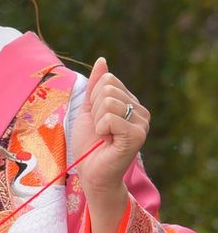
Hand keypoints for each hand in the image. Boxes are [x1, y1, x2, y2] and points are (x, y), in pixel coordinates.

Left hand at [71, 57, 148, 199]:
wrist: (91, 172)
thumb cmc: (89, 144)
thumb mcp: (89, 110)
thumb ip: (95, 86)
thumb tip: (102, 60)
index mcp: (131, 103)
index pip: (108, 80)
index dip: (94, 98)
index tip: (97, 118)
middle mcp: (141, 111)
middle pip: (108, 89)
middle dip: (95, 110)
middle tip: (100, 129)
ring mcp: (142, 124)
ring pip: (109, 102)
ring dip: (98, 121)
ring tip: (104, 136)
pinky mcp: (137, 135)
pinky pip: (110, 118)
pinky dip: (101, 129)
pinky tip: (108, 141)